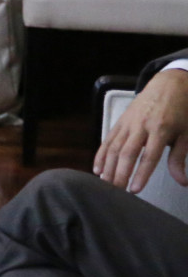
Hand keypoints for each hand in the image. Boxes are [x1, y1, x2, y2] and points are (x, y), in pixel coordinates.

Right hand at [96, 69, 187, 191]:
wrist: (169, 84)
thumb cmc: (181, 111)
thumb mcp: (186, 134)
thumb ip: (179, 158)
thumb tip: (182, 182)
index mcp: (160, 129)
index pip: (149, 156)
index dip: (141, 174)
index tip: (135, 190)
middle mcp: (141, 126)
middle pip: (127, 153)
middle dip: (120, 173)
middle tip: (115, 191)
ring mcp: (128, 123)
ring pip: (114, 147)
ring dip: (108, 166)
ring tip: (105, 184)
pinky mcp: (120, 121)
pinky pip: (108, 139)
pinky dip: (101, 154)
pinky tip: (97, 168)